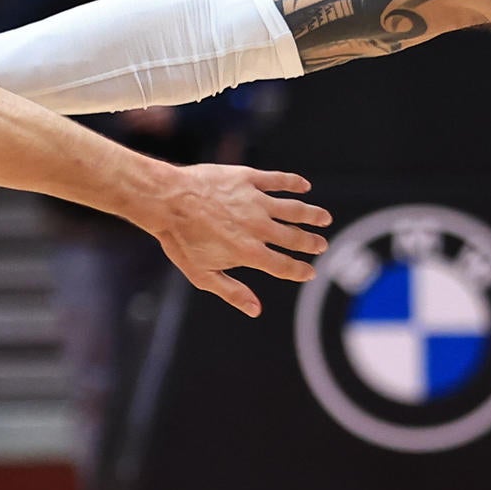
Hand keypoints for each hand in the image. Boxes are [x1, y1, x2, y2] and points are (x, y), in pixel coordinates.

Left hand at [139, 165, 332, 317]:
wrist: (166, 200)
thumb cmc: (180, 239)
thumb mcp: (202, 274)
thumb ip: (232, 291)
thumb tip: (256, 310)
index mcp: (248, 252)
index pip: (283, 265)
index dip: (300, 270)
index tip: (309, 272)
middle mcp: (257, 227)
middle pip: (294, 237)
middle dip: (311, 243)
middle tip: (321, 245)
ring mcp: (255, 201)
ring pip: (293, 209)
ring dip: (311, 214)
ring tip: (324, 218)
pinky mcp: (248, 178)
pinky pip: (278, 180)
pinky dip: (294, 183)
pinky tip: (304, 187)